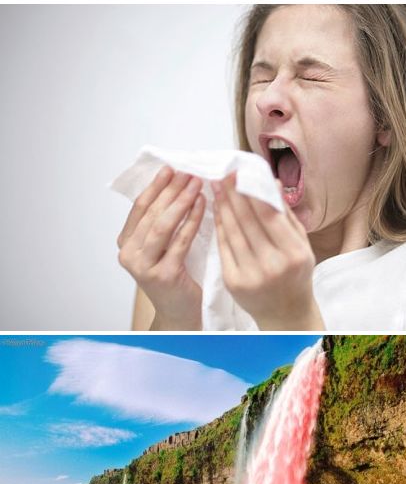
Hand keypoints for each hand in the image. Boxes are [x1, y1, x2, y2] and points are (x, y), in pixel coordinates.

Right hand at [117, 166, 205, 329]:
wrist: (179, 313)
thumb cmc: (173, 278)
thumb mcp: (160, 248)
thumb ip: (160, 223)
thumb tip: (174, 186)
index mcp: (126, 244)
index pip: (139, 208)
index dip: (155, 187)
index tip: (169, 170)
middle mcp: (129, 255)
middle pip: (151, 214)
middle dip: (170, 190)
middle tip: (187, 174)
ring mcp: (144, 267)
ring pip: (162, 226)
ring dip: (180, 202)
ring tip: (196, 185)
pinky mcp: (164, 275)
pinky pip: (180, 241)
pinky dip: (192, 221)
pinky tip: (202, 206)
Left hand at [212, 174, 323, 329]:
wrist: (285, 314)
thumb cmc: (296, 275)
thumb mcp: (301, 245)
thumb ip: (286, 215)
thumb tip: (271, 181)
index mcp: (294, 254)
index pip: (268, 214)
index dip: (251, 191)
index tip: (240, 173)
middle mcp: (273, 265)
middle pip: (247, 221)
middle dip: (233, 194)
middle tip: (223, 175)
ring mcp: (251, 276)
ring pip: (232, 233)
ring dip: (223, 207)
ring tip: (217, 188)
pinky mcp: (234, 283)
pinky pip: (224, 248)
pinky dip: (219, 227)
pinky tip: (217, 211)